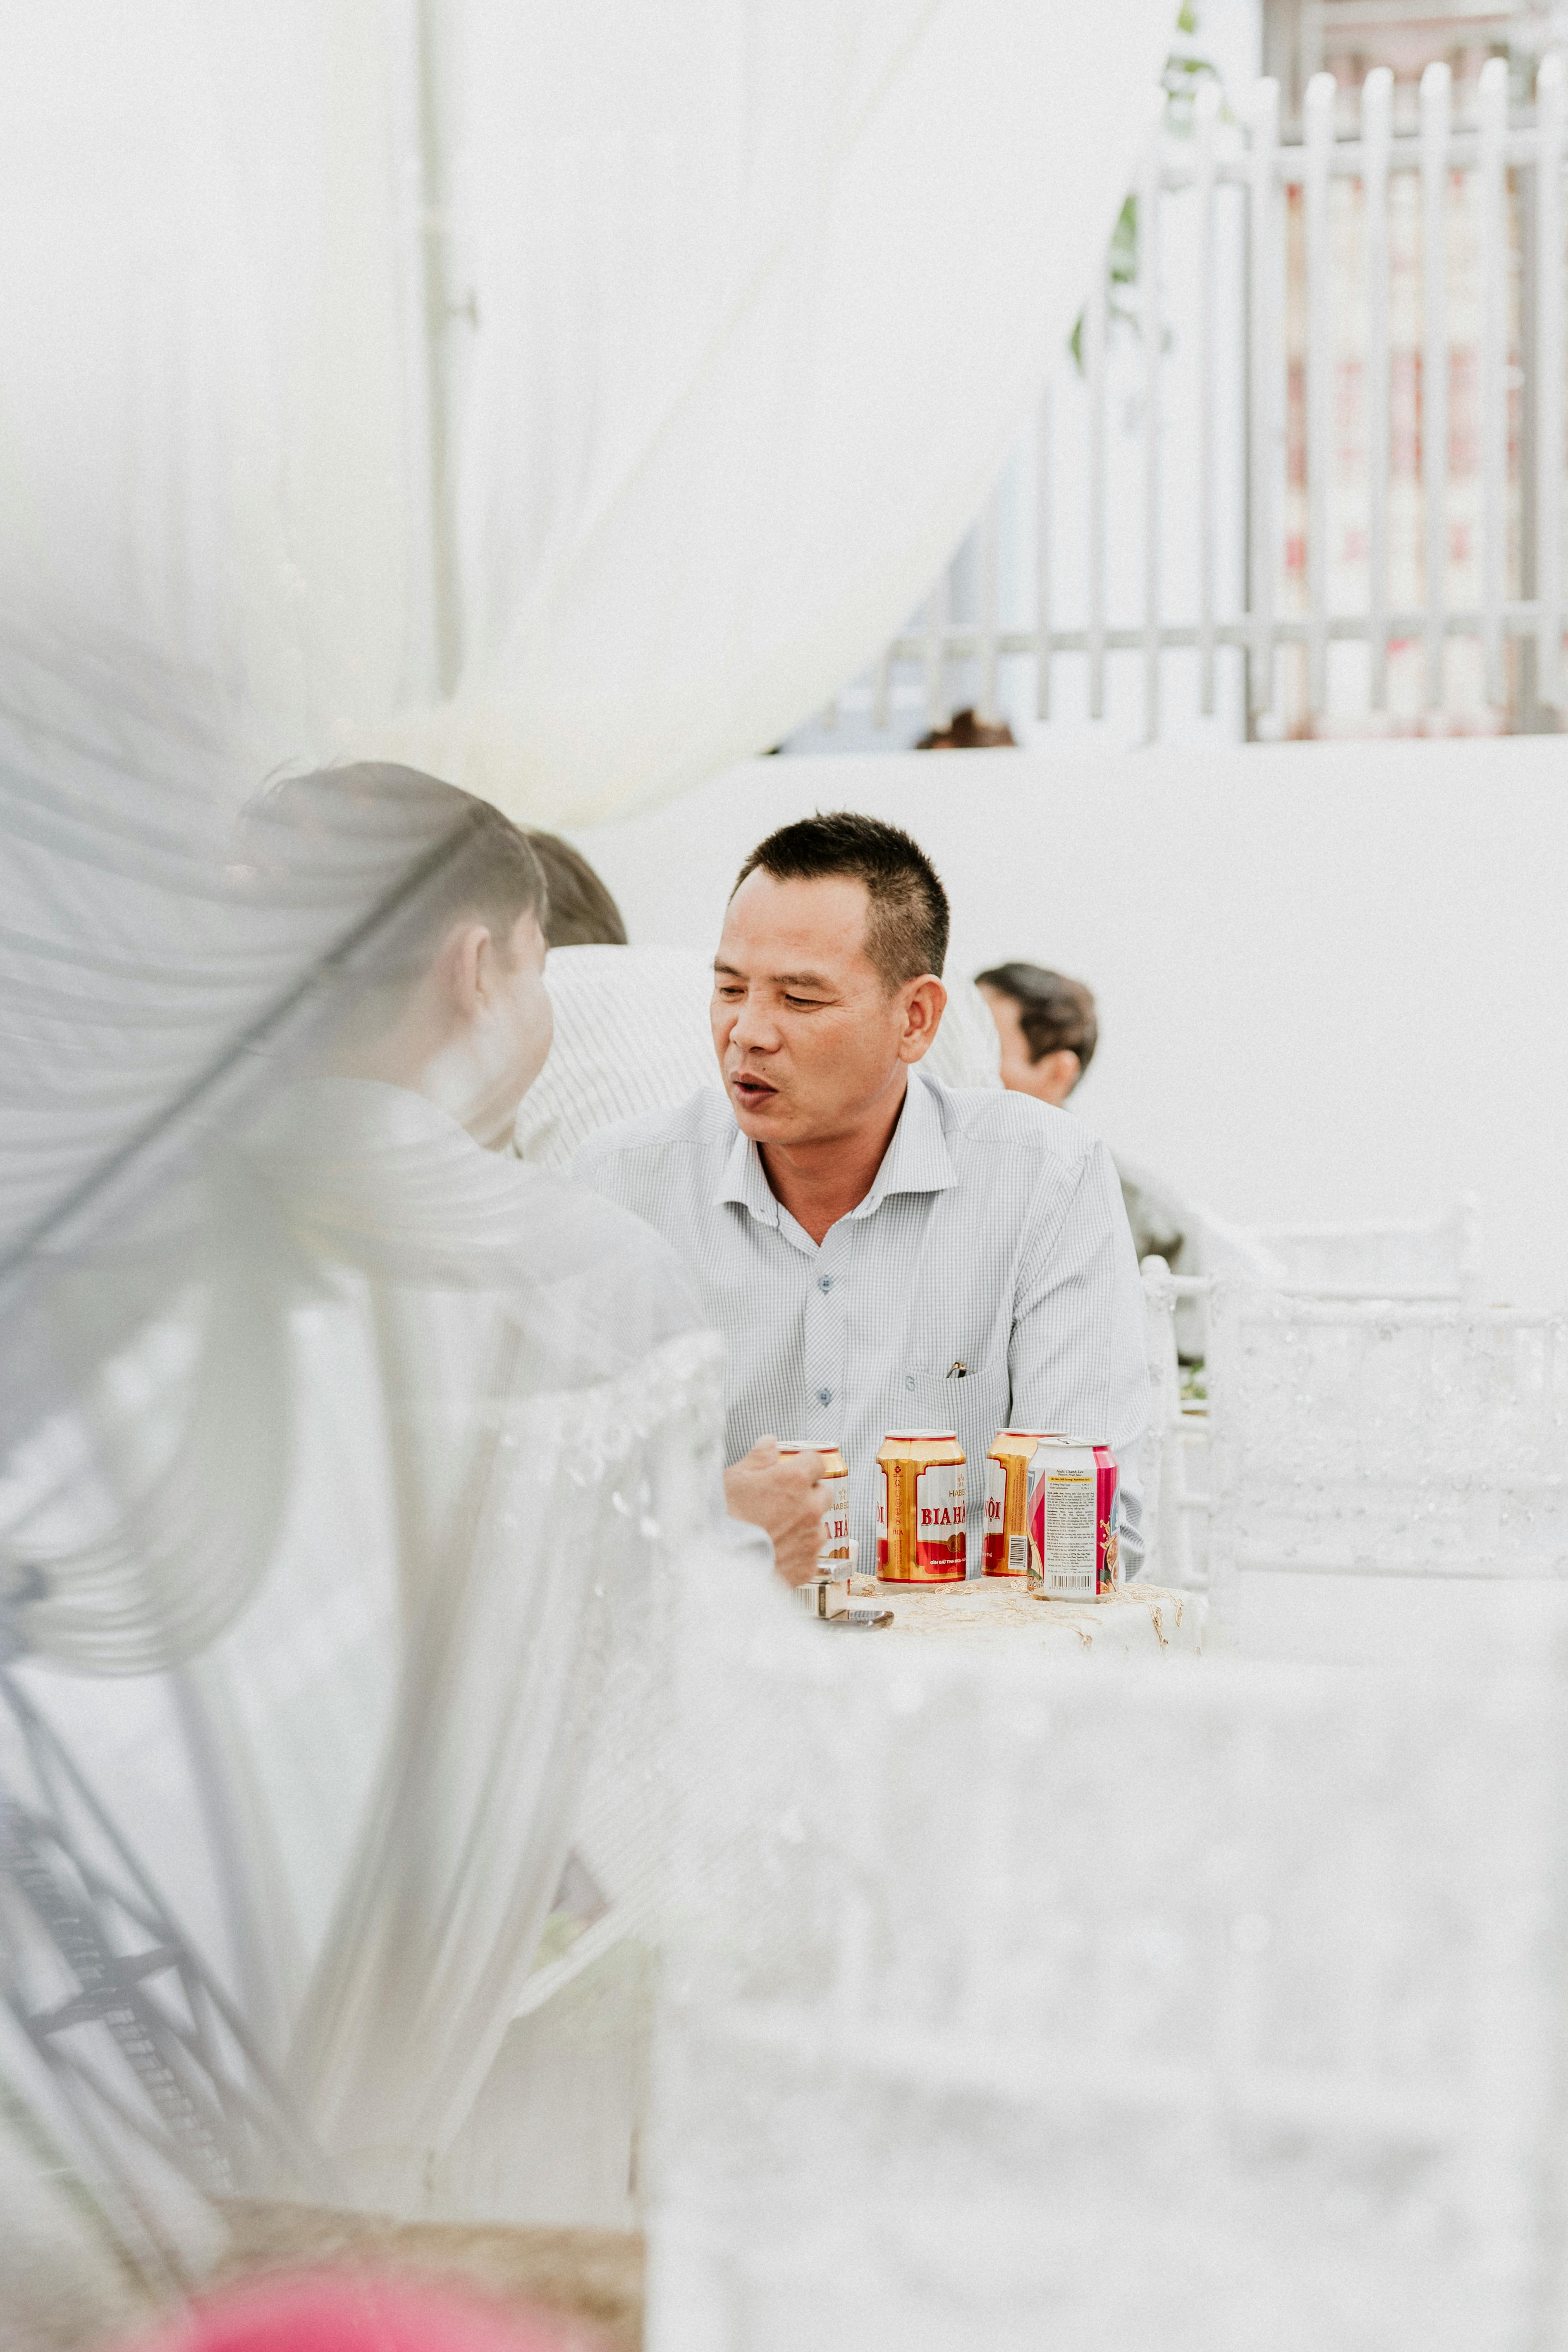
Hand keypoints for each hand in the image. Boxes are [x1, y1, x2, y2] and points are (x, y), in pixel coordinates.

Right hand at [723, 1434, 826, 1586]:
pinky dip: (798, 1553)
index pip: (817, 1462)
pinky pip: (811, 1555)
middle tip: (784, 1501)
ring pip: (819, 1526)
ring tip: (777, 1531)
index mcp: (794, 1481)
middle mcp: (809, 1508)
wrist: (717, 1564)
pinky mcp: (807, 1566)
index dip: (805, 1465)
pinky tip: (776, 1552)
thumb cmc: (721, 1520)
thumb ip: (757, 1459)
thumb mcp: (733, 1479)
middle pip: (823, 1494)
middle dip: (808, 1495)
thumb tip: (769, 1443)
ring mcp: (811, 1539)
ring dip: (805, 1525)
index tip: (795, 1469)